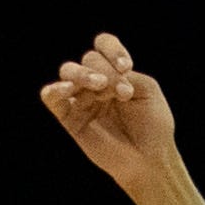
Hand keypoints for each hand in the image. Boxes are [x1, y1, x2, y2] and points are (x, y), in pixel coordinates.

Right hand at [38, 31, 180, 192]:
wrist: (150, 159)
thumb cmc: (153, 125)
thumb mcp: (147, 90)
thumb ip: (122, 74)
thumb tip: (95, 76)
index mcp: (116, 72)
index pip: (103, 45)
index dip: (112, 50)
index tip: (126, 67)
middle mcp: (96, 82)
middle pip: (89, 59)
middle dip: (107, 72)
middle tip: (123, 93)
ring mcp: (81, 99)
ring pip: (68, 71)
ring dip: (83, 74)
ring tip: (100, 87)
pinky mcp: (69, 118)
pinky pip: (51, 97)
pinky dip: (54, 89)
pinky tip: (67, 89)